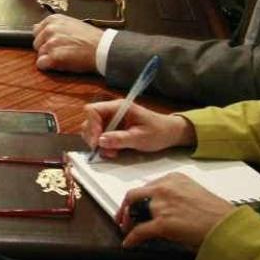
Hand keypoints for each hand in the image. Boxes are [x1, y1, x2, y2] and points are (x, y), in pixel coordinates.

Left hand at [32, 14, 103, 72]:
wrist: (102, 49)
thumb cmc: (90, 38)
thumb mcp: (70, 23)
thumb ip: (54, 26)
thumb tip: (36, 28)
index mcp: (53, 20)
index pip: (37, 31)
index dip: (46, 39)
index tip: (57, 43)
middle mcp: (50, 29)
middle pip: (37, 44)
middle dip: (47, 49)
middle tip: (63, 50)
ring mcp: (51, 43)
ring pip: (40, 55)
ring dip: (50, 58)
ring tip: (66, 56)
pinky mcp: (54, 56)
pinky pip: (41, 64)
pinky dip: (49, 66)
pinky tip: (61, 63)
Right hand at [77, 99, 194, 158]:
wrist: (170, 133)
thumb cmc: (158, 131)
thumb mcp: (140, 137)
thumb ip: (120, 139)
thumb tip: (100, 141)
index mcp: (118, 107)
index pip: (93, 110)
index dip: (91, 125)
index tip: (97, 141)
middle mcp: (112, 111)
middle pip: (90, 120)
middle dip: (93, 136)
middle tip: (102, 150)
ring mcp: (112, 120)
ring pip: (93, 130)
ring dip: (98, 143)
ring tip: (110, 152)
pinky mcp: (114, 129)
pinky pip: (100, 136)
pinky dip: (103, 146)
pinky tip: (113, 152)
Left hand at [117, 172, 234, 250]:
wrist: (226, 226)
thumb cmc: (217, 214)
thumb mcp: (194, 194)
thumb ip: (176, 196)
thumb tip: (164, 208)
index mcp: (174, 178)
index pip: (149, 186)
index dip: (140, 198)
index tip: (136, 204)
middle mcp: (165, 188)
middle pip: (135, 194)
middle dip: (126, 207)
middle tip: (123, 217)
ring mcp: (162, 204)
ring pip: (134, 211)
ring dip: (129, 222)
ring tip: (127, 229)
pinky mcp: (162, 223)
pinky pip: (139, 231)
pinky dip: (132, 238)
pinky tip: (129, 243)